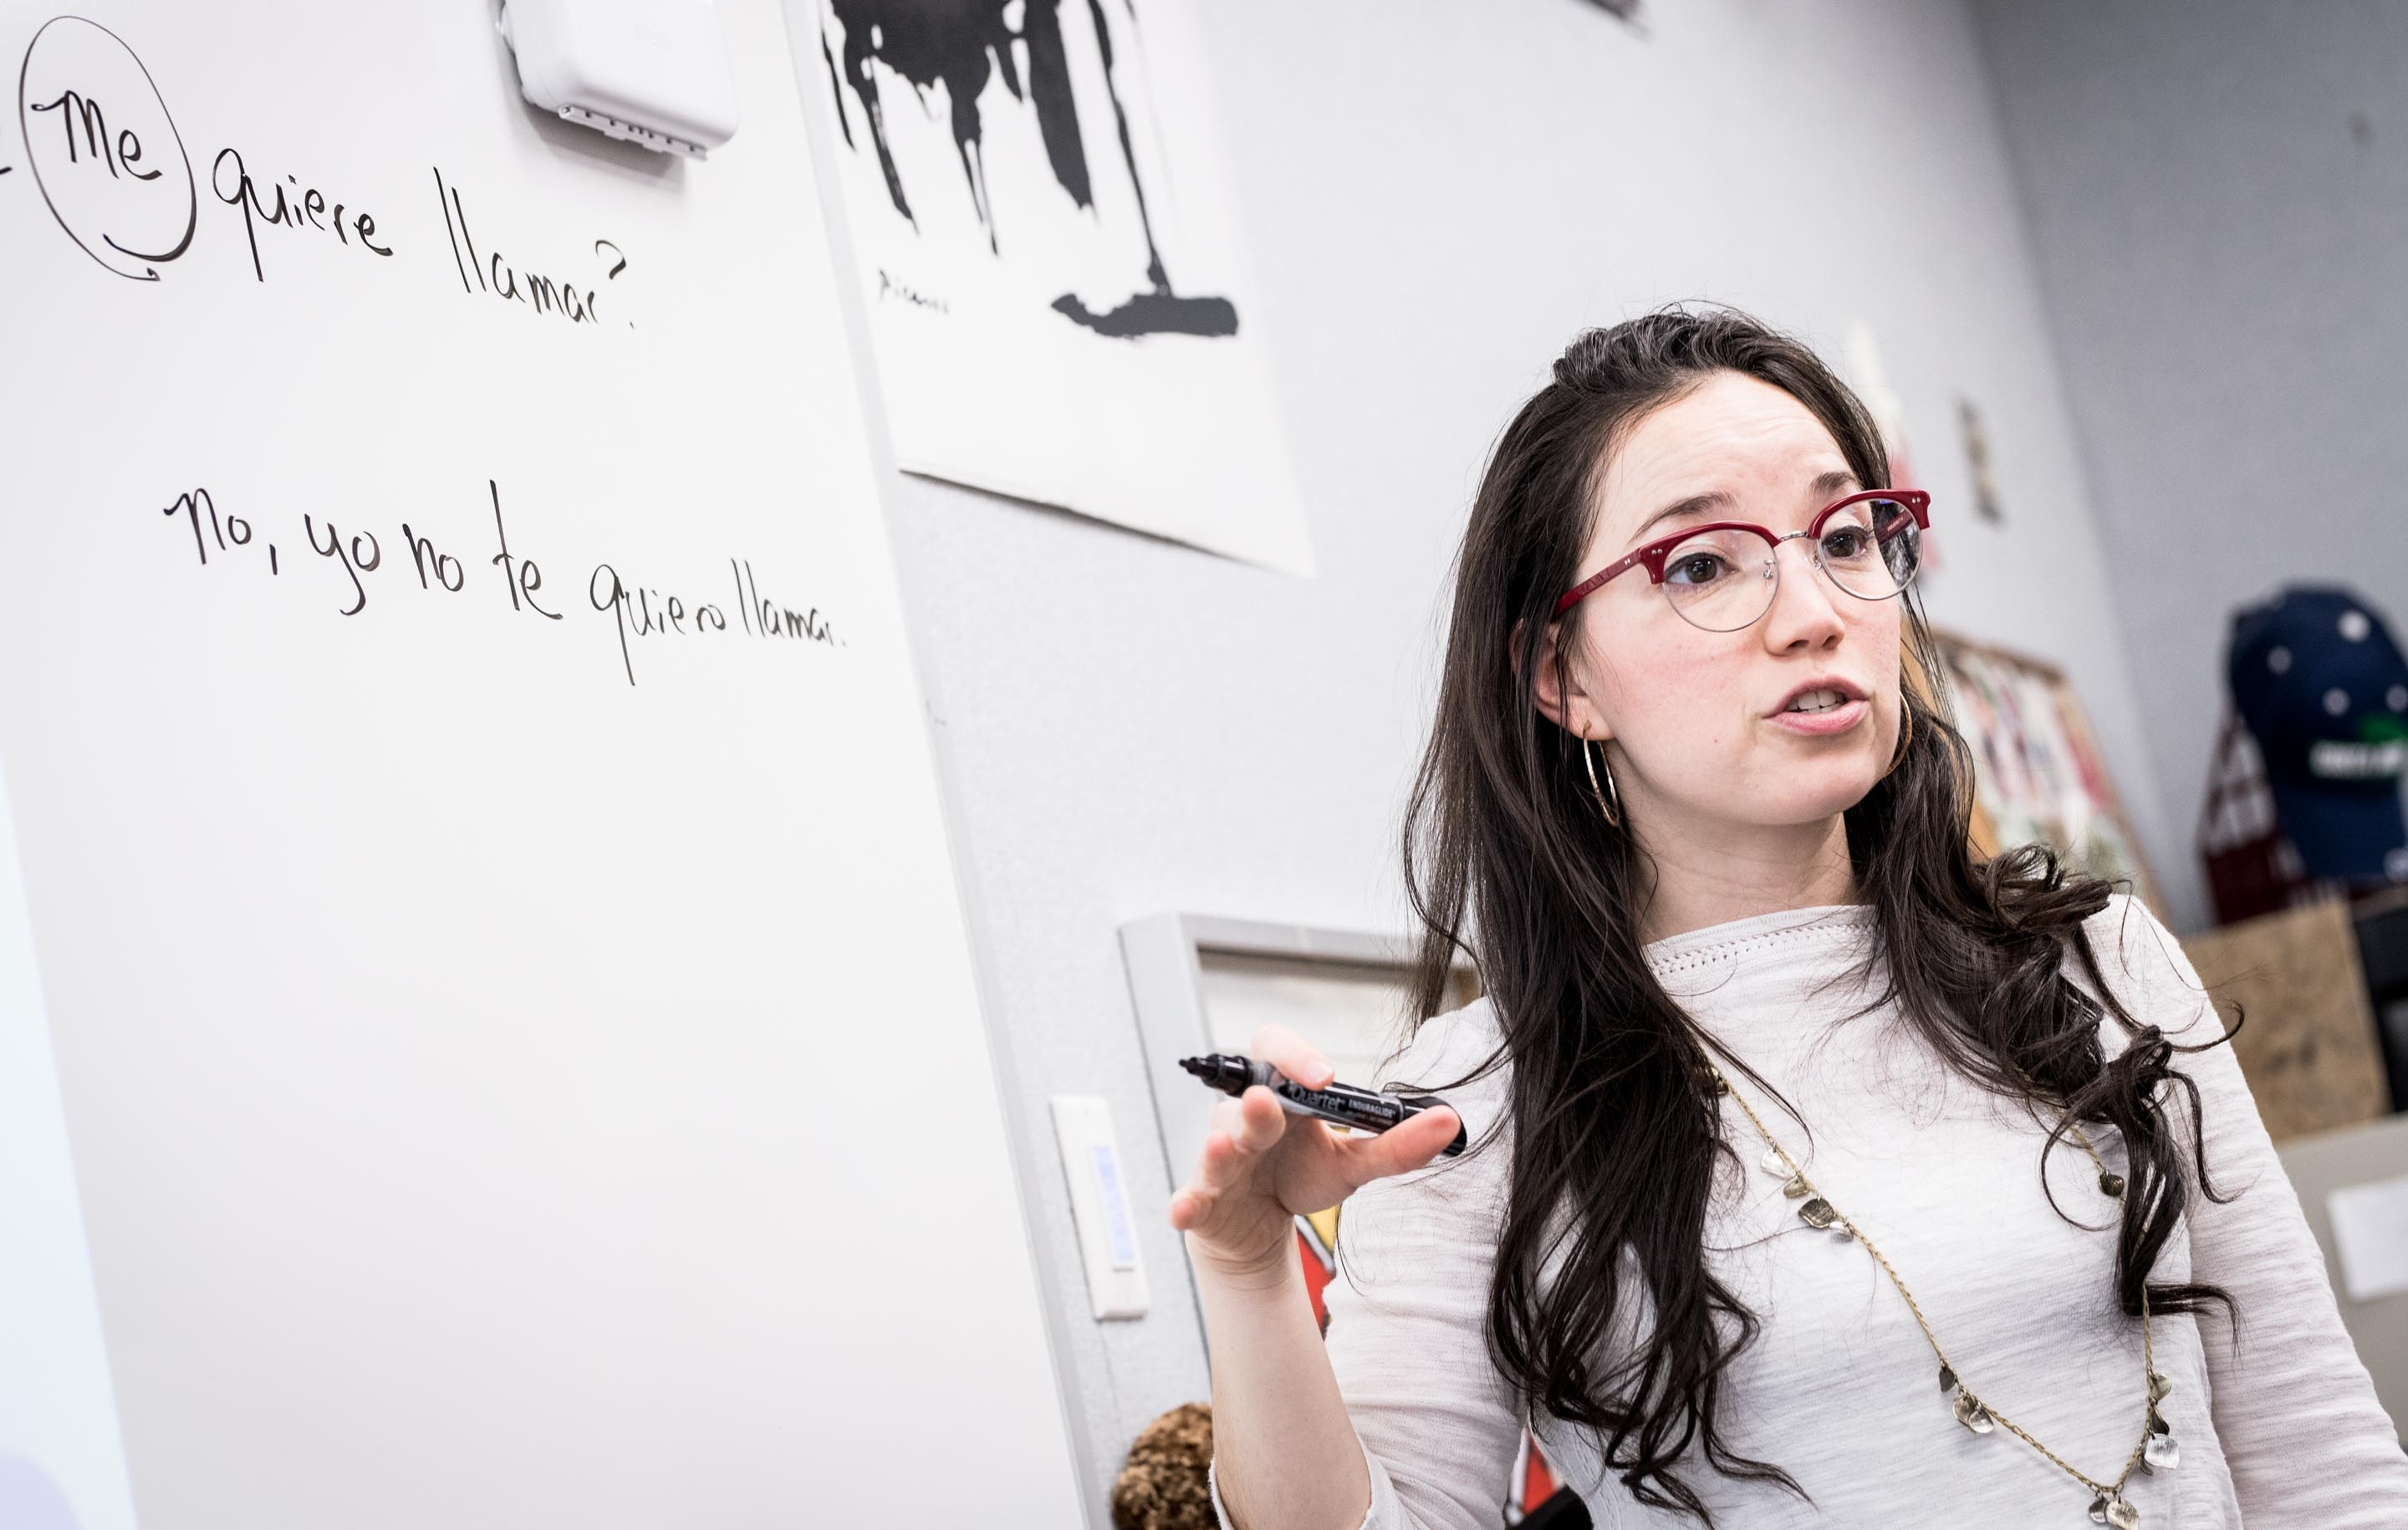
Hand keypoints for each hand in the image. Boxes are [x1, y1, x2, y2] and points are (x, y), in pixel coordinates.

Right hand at [1167, 1023, 1461, 1281]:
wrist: (1259, 1229)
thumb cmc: (1298, 1178)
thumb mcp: (1353, 1165)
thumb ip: (1397, 1145)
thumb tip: (1450, 1121)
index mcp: (1280, 1095)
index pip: (1276, 1050)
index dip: (1296, 1055)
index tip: (1325, 1075)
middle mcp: (1243, 1118)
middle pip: (1242, 1098)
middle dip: (1257, 1103)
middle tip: (1270, 1101)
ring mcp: (1218, 1159)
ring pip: (1215, 1145)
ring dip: (1220, 1147)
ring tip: (1224, 1146)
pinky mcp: (1201, 1200)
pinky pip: (1187, 1199)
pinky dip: (1184, 1204)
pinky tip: (1184, 1210)